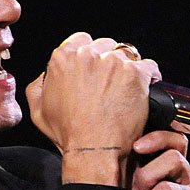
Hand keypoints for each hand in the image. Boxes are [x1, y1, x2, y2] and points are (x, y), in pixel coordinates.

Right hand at [25, 33, 161, 185]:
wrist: (94, 149)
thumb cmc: (70, 134)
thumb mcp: (39, 110)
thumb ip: (39, 85)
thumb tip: (47, 76)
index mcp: (63, 58)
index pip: (82, 41)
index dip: (91, 55)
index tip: (96, 68)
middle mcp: (88, 55)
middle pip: (106, 46)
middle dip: (109, 61)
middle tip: (112, 82)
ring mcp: (113, 63)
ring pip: (127, 55)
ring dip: (128, 69)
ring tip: (128, 88)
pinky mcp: (135, 74)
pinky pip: (149, 66)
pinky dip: (150, 75)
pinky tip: (145, 87)